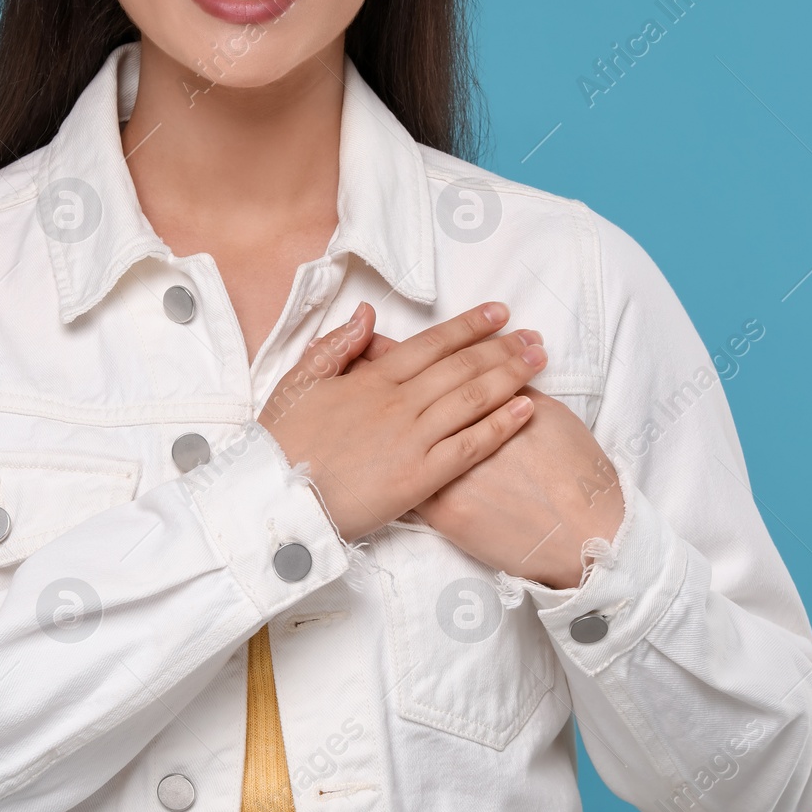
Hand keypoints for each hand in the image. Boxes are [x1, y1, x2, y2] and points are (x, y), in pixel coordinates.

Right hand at [257, 301, 547, 541]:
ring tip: (538, 361)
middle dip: (502, 347)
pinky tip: (526, 409)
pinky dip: (500, 425)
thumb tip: (367, 315)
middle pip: (460, 366)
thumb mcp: (297, 383)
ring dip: (510, 375)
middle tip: (535, 335)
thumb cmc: (281, 443)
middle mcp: (397, 403)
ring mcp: (411, 439)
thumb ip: (335, 347)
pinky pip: (469, 446)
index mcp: (370, 379)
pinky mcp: (419, 477)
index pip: (431, 344)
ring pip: (471, 399)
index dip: (468, 326)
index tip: (498, 313)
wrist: (273, 497)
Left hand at [356, 332, 624, 589]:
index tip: (387, 340)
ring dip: (373, 419)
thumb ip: (516, 387)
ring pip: (397, 440)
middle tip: (359, 358)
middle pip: (408, 399)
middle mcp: (457, 434)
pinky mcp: (442, 512)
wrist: (583, 534)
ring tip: (353, 399)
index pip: (438, 369)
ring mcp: (445, 474)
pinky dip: (384, 468)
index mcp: (484, 405)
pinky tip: (368, 458)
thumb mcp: (552, 415)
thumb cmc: (577, 473)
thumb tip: (494, 367)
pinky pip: (403, 485)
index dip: (410, 354)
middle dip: (379, 377)